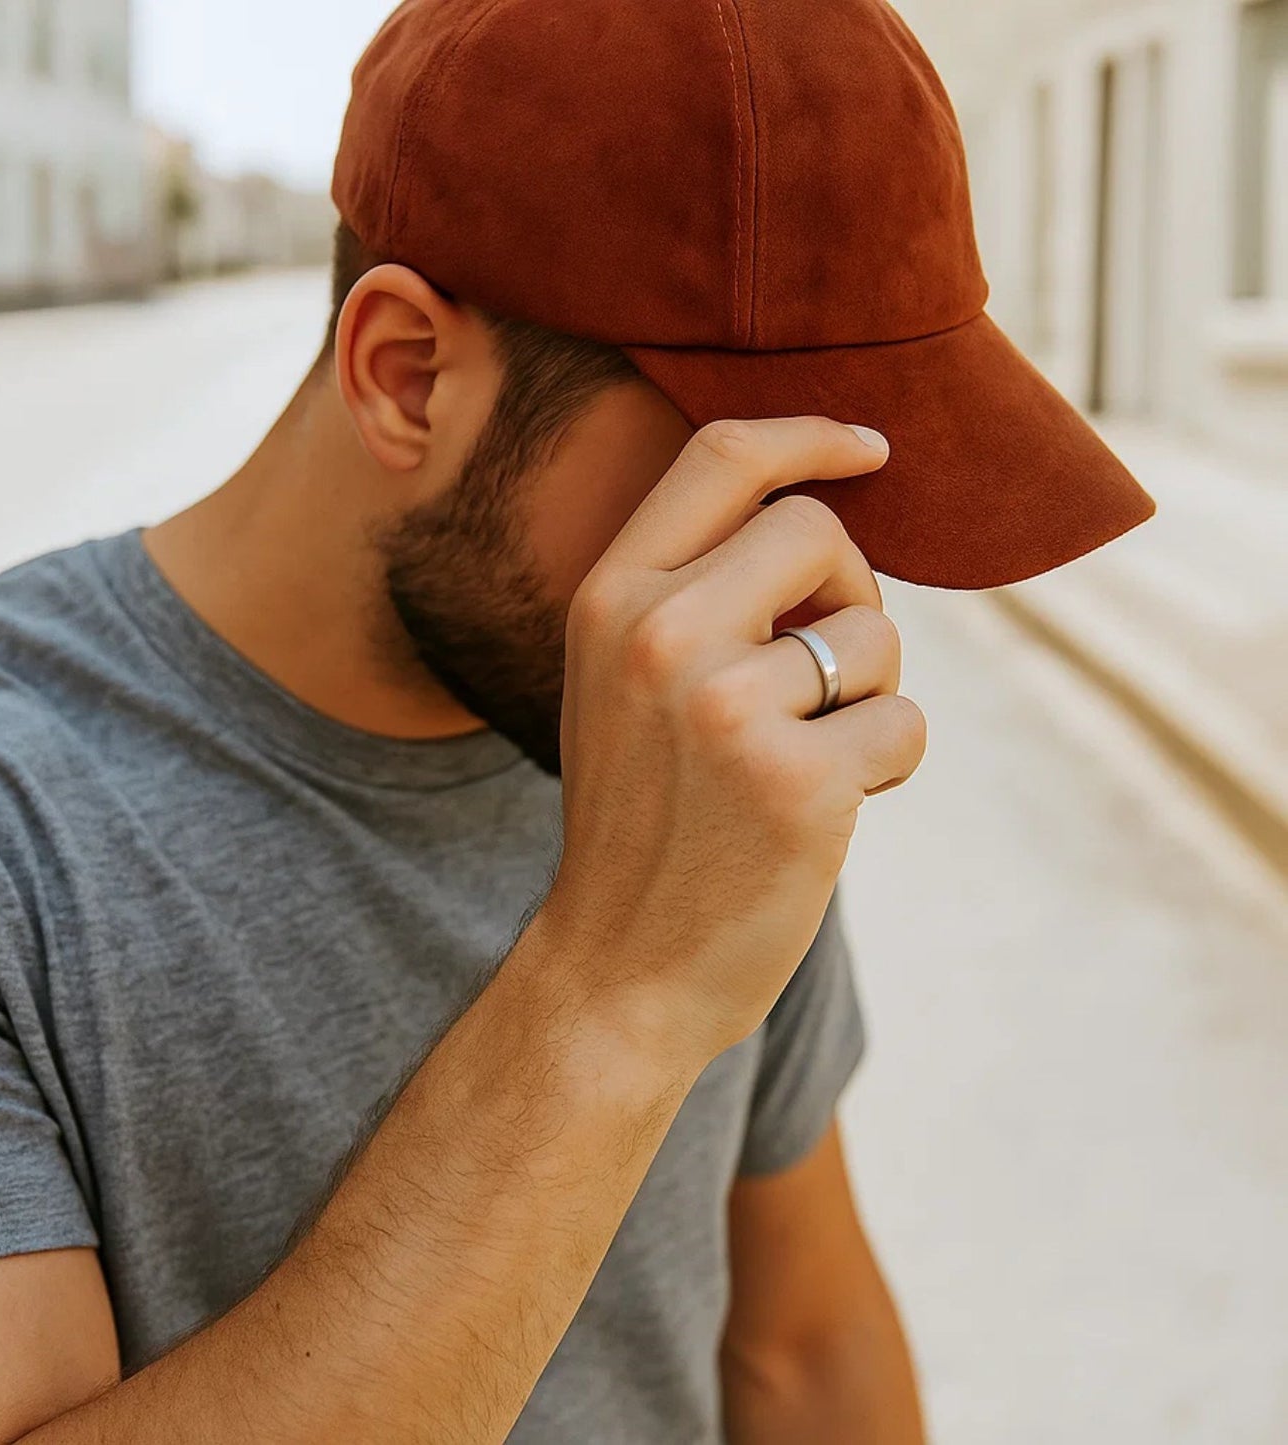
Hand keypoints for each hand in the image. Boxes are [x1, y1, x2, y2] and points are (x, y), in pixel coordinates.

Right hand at [543, 417, 926, 1068]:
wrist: (616, 970)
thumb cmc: (641, 819)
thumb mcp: (623, 683)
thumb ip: (694, 593)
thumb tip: (825, 518)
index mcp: (609, 600)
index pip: (720, 457)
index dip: (810, 434)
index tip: (871, 447)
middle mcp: (658, 635)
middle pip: (816, 530)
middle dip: (848, 592)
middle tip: (825, 671)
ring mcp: (725, 706)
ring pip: (874, 634)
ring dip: (867, 695)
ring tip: (806, 758)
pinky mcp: (798, 780)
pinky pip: (904, 723)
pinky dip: (886, 766)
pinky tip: (825, 811)